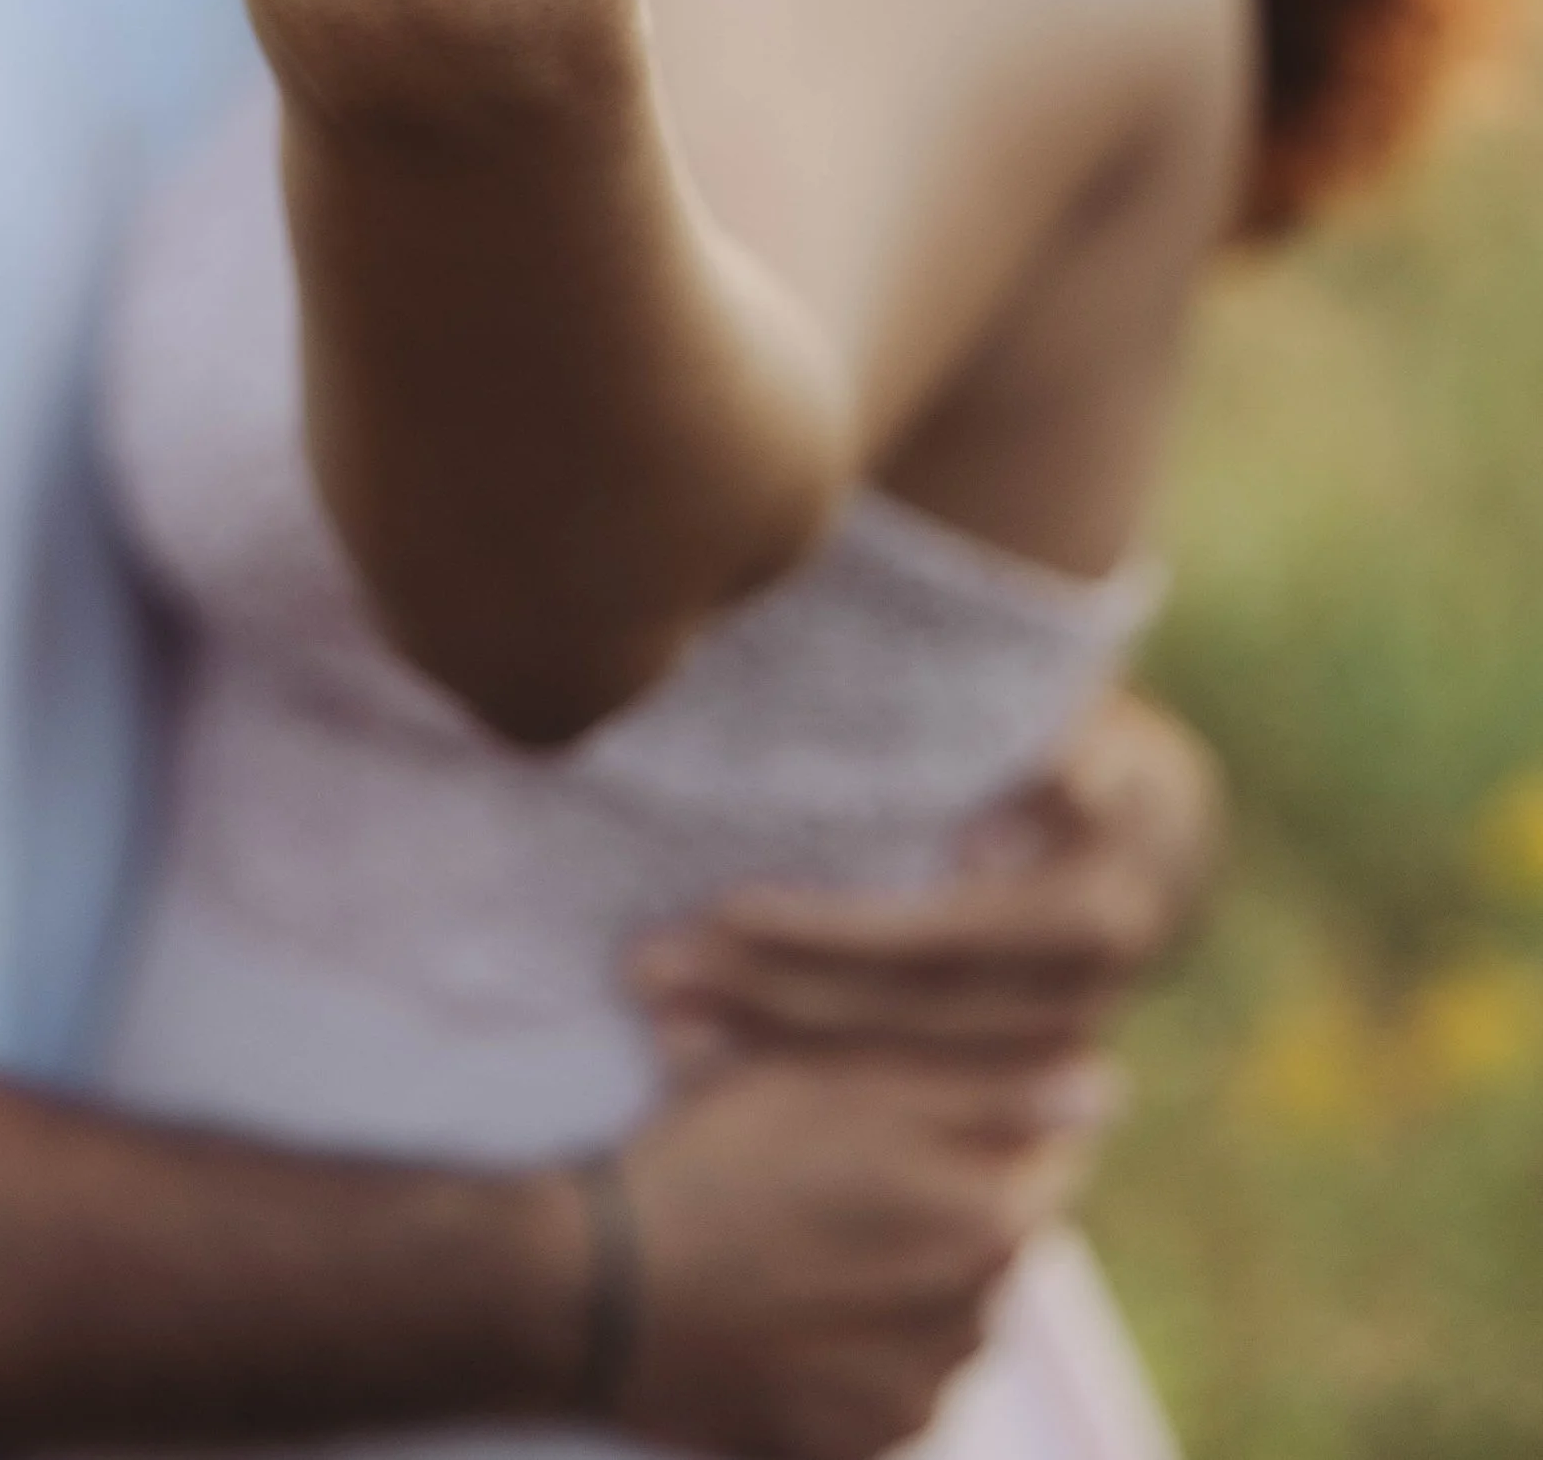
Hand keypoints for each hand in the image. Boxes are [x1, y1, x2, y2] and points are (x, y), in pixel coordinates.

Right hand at [615, 1050, 1102, 1459]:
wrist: (596, 1291)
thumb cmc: (714, 1156)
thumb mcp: (837, 1083)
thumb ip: (985, 1087)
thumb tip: (1107, 1089)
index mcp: (983, 1219)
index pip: (1050, 1158)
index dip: (993, 1119)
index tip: (917, 1108)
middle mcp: (975, 1321)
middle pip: (998, 1242)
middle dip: (946, 1202)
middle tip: (840, 1173)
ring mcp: (919, 1397)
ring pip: (949, 1320)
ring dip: (910, 1283)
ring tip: (806, 1243)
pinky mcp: (861, 1451)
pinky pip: (893, 1389)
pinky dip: (861, 1353)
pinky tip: (791, 1312)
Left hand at [631, 691, 1223, 1076]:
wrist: (1166, 832)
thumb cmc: (1103, 747)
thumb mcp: (1097, 736)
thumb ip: (1068, 760)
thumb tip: (1044, 779)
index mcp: (1085, 918)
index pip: (934, 940)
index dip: (831, 934)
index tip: (727, 910)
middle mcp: (1062, 1004)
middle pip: (893, 1014)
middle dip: (766, 994)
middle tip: (649, 966)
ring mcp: (1031, 1051)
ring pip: (883, 1063)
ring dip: (764, 1041)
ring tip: (655, 1015)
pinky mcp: (993, 1069)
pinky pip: (884, 1077)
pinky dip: (791, 1064)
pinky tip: (696, 1055)